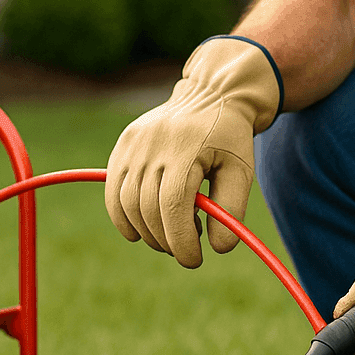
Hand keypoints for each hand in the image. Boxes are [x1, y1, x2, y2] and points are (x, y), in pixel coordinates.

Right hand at [105, 37, 281, 267]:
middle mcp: (153, 145)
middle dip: (167, 240)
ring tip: (173, 231)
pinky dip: (124, 219)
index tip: (194, 259)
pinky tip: (144, 229)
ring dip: (147, 233)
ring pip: (127, 206)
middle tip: (187, 247)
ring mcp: (133, 145)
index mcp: (185, 149)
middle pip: (148, 210)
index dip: (180, 240)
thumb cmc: (230, 138)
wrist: (211, 94)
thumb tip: (217, 249)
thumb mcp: (241, 171)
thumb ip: (231, 210)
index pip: (172, 207)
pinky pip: (113, 193)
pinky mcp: (122, 147)